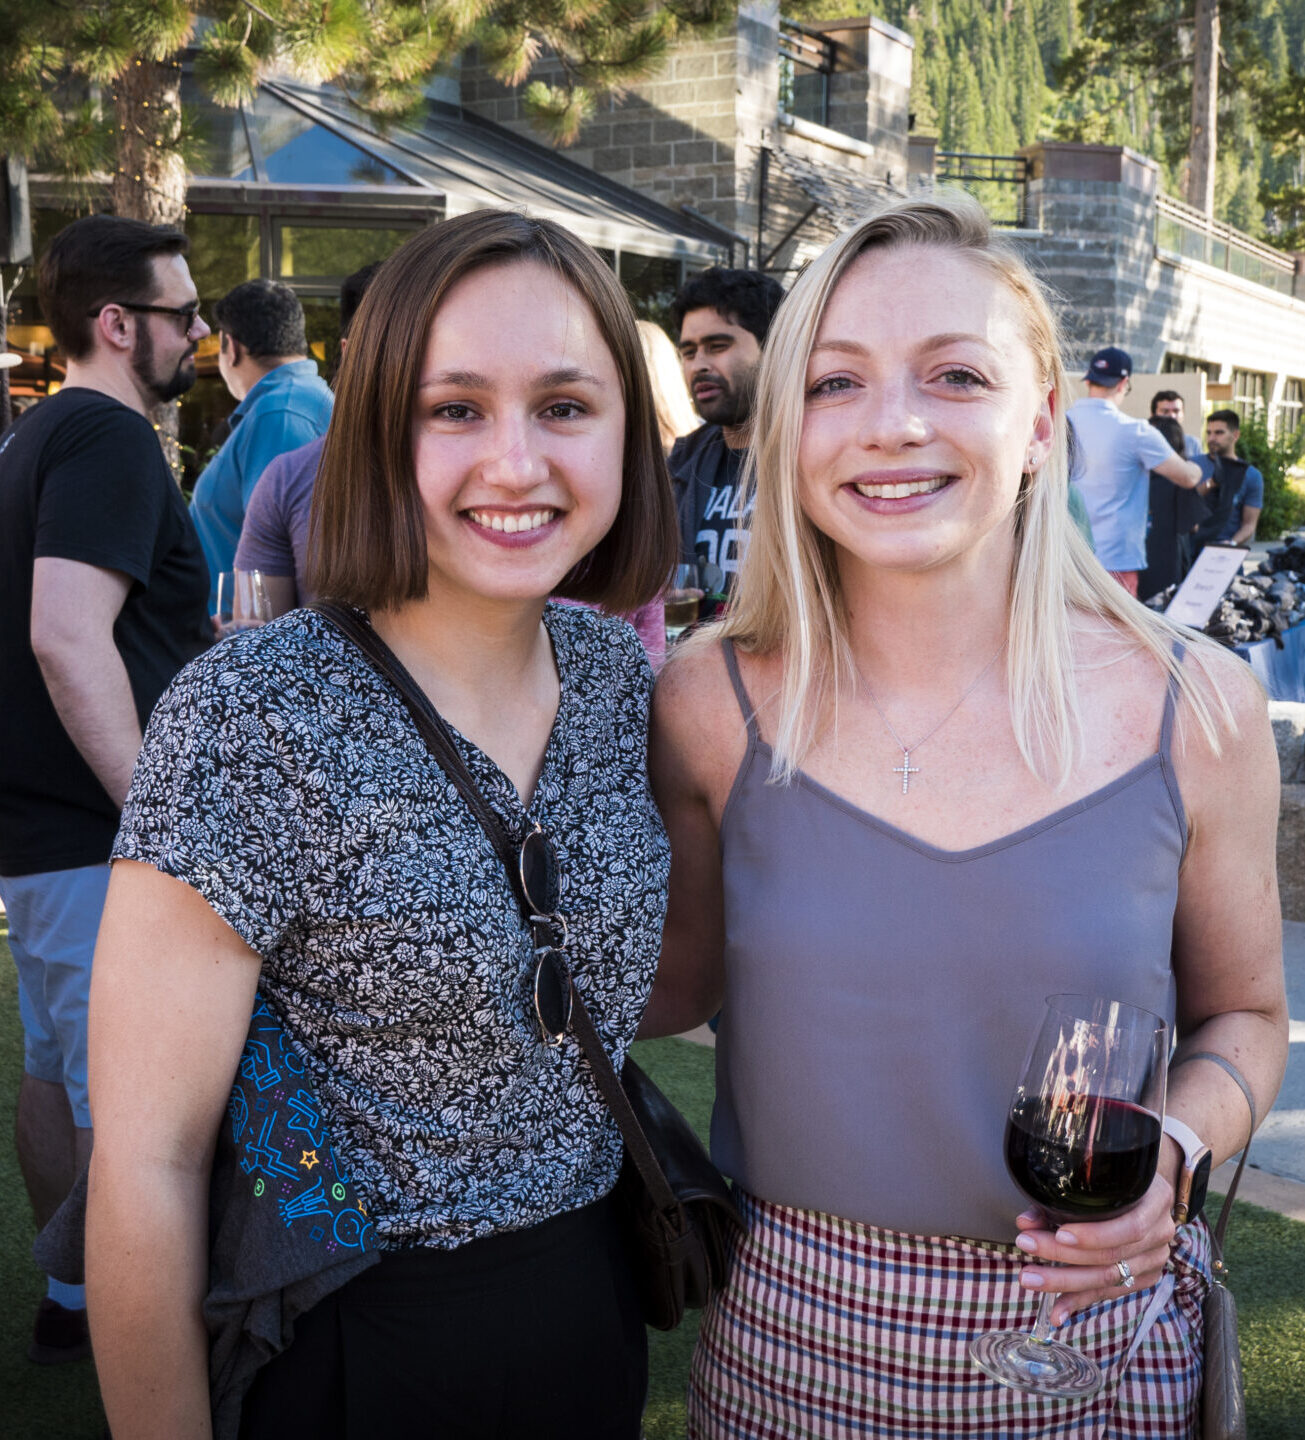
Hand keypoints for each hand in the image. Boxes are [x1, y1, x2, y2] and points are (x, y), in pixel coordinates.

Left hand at [1012, 1169, 1177, 1325]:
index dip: (1094, 1235)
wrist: (1144, 1192)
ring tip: (1031, 1279)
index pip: (1129, 1226)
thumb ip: (1061, 1201)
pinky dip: (1079, 1300)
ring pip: (1108, 1278)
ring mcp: (1155, 1259)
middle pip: (1111, 1255)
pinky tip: (1057, 1311)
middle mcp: (1160, 1233)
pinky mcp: (1144, 1279)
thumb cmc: (1113, 1182)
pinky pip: (1109, 1292)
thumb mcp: (1096, 1181)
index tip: (1059, 1234)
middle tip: (1027, 1247)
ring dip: (1064, 1281)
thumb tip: (1025, 1222)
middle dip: (1063, 1255)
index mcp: (1156, 1200)